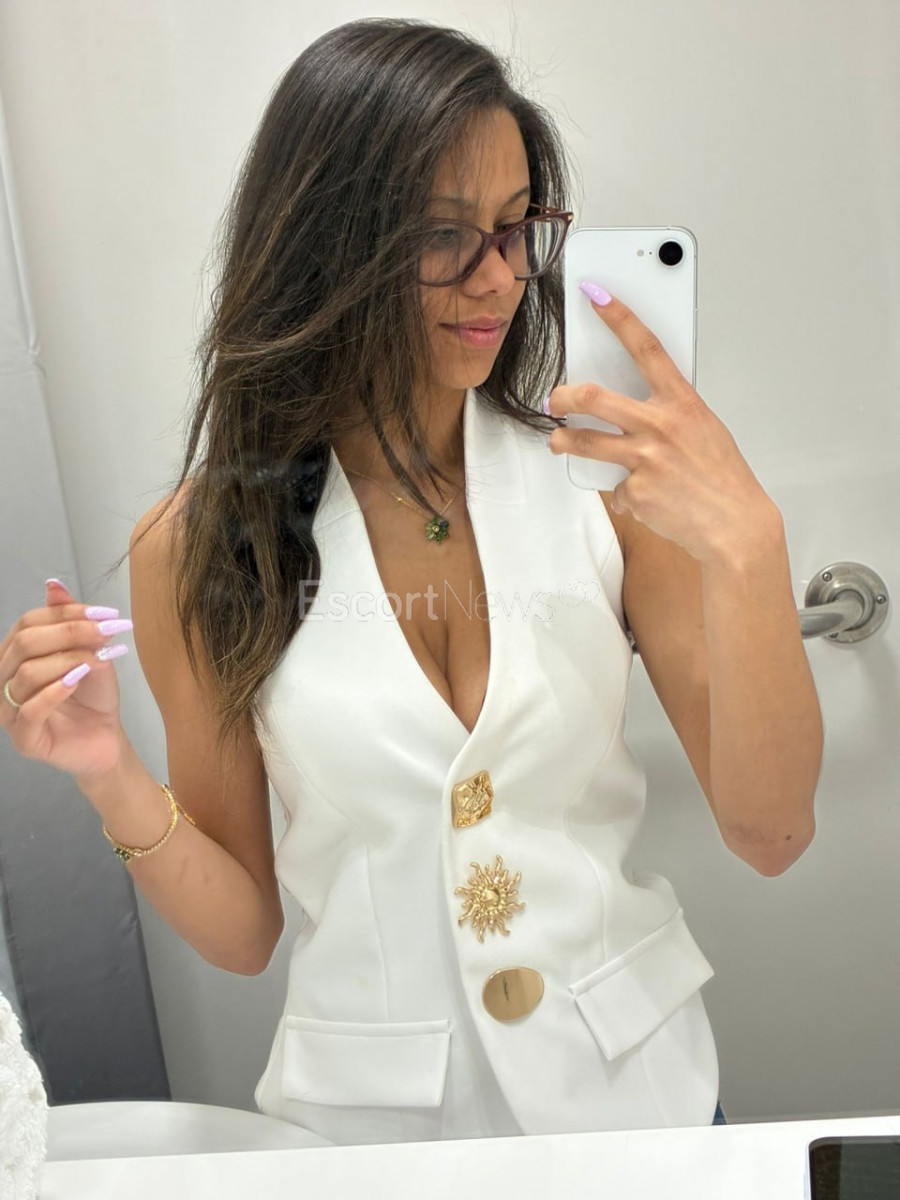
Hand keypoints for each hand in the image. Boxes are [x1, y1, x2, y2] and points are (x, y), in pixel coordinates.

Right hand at [0, 580, 133, 779]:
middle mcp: (4, 680)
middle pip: (25, 644)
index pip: (28, 623)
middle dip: (70, 633)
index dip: (65, 614)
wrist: (107, 738)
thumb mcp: (88, 651)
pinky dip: (56, 691)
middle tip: (109, 631)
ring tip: (99, 660)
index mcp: (14, 656)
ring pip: (27, 674)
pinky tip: (78, 680)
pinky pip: (30, 710)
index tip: (105, 613)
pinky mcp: (23, 740)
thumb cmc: (92, 695)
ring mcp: (9, 712)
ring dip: (69, 660)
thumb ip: (69, 622)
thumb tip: (53, 584)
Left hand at [547, 288, 778, 565]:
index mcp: (682, 402)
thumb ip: (669, 414)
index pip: (646, 347)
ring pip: (585, 443)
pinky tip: (647, 500)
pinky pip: (617, 489)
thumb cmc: (722, 477)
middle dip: (564, 397)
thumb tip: (635, 410)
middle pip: (594, 398)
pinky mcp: (636, 492)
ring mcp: (645, 459)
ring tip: (558, 442)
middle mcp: (660, 425)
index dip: (619, 317)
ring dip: (564, 441)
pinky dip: (626, 495)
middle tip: (555, 400)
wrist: (734, 526)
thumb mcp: (703, 429)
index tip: (596, 295)